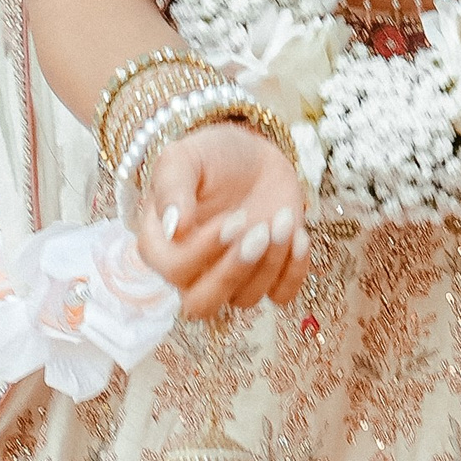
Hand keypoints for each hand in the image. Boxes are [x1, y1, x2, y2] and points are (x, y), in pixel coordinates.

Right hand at [137, 125, 310, 321]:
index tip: (231, 217)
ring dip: (270, 263)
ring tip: (282, 218)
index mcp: (162, 245)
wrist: (254, 156)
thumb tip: (173, 229)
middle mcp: (192, 270)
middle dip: (233, 272)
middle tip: (259, 231)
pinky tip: (299, 235)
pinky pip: (280, 296)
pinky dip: (294, 272)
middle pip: (201, 304)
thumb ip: (172, 188)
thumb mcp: (185, 158)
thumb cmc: (212, 156)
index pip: (174, 270)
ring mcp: (231, 276)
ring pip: (245, 299)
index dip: (203, 250)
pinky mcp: (267, 274)